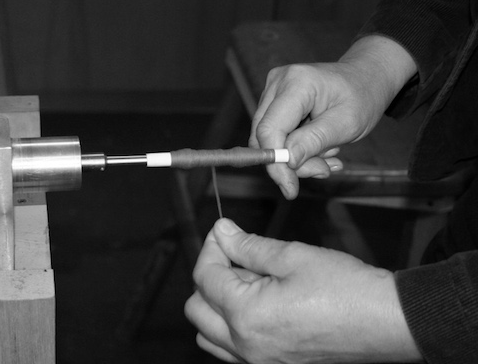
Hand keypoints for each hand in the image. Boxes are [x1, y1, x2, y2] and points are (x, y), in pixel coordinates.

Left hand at [184, 218, 421, 362]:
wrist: (386, 322)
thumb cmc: (346, 289)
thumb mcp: (292, 256)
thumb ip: (248, 245)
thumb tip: (222, 232)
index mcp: (246, 316)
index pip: (205, 277)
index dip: (211, 247)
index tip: (224, 231)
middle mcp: (246, 346)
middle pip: (197, 308)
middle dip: (209, 275)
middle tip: (234, 253)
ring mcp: (258, 361)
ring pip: (209, 333)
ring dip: (215, 302)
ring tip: (245, 279)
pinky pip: (230, 349)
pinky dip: (230, 324)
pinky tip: (255, 302)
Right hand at [249, 36, 416, 198]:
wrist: (365, 77)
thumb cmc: (362, 96)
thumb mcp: (347, 123)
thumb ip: (315, 140)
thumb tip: (288, 161)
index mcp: (297, 83)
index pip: (270, 129)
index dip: (276, 162)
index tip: (290, 188)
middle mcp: (278, 83)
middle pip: (265, 135)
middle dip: (290, 162)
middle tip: (322, 171)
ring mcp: (273, 90)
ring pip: (268, 139)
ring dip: (297, 157)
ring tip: (328, 156)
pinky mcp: (274, 101)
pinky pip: (275, 134)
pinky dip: (296, 149)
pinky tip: (320, 148)